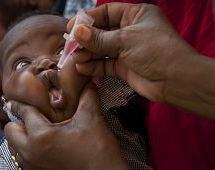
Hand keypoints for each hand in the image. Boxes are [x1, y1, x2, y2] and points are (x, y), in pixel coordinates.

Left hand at [4, 82, 133, 169]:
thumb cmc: (99, 151)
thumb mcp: (92, 119)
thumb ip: (87, 95)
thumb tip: (90, 79)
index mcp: (40, 136)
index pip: (24, 113)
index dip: (22, 103)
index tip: (15, 100)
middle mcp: (29, 152)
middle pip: (9, 131)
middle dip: (18, 121)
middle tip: (33, 117)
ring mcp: (32, 167)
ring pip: (13, 147)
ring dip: (20, 137)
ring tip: (37, 131)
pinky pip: (22, 160)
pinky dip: (26, 151)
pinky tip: (42, 147)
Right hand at [69, 3, 196, 103]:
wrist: (175, 80)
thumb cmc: (158, 52)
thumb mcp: (125, 40)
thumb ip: (99, 38)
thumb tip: (77, 32)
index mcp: (136, 15)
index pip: (107, 12)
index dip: (88, 19)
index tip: (72, 27)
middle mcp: (131, 31)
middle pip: (101, 31)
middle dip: (86, 39)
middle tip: (71, 45)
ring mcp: (127, 50)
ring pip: (101, 49)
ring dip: (88, 53)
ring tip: (75, 58)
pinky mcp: (125, 67)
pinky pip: (105, 64)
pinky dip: (94, 66)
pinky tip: (82, 67)